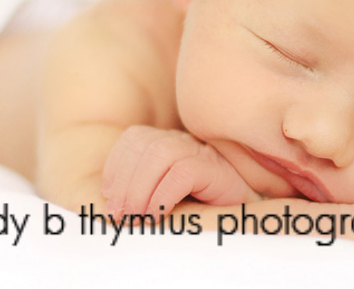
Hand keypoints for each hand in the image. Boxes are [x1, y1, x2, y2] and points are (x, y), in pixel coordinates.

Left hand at [101, 126, 260, 219]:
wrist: (245, 212)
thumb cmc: (200, 205)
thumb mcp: (165, 192)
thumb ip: (143, 186)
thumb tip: (113, 202)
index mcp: (171, 141)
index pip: (135, 137)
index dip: (116, 164)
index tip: (108, 195)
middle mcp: (185, 141)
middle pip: (144, 145)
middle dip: (124, 182)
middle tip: (119, 214)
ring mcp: (202, 152)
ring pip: (160, 155)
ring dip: (140, 189)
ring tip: (137, 217)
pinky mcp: (216, 169)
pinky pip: (182, 173)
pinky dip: (163, 195)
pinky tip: (158, 214)